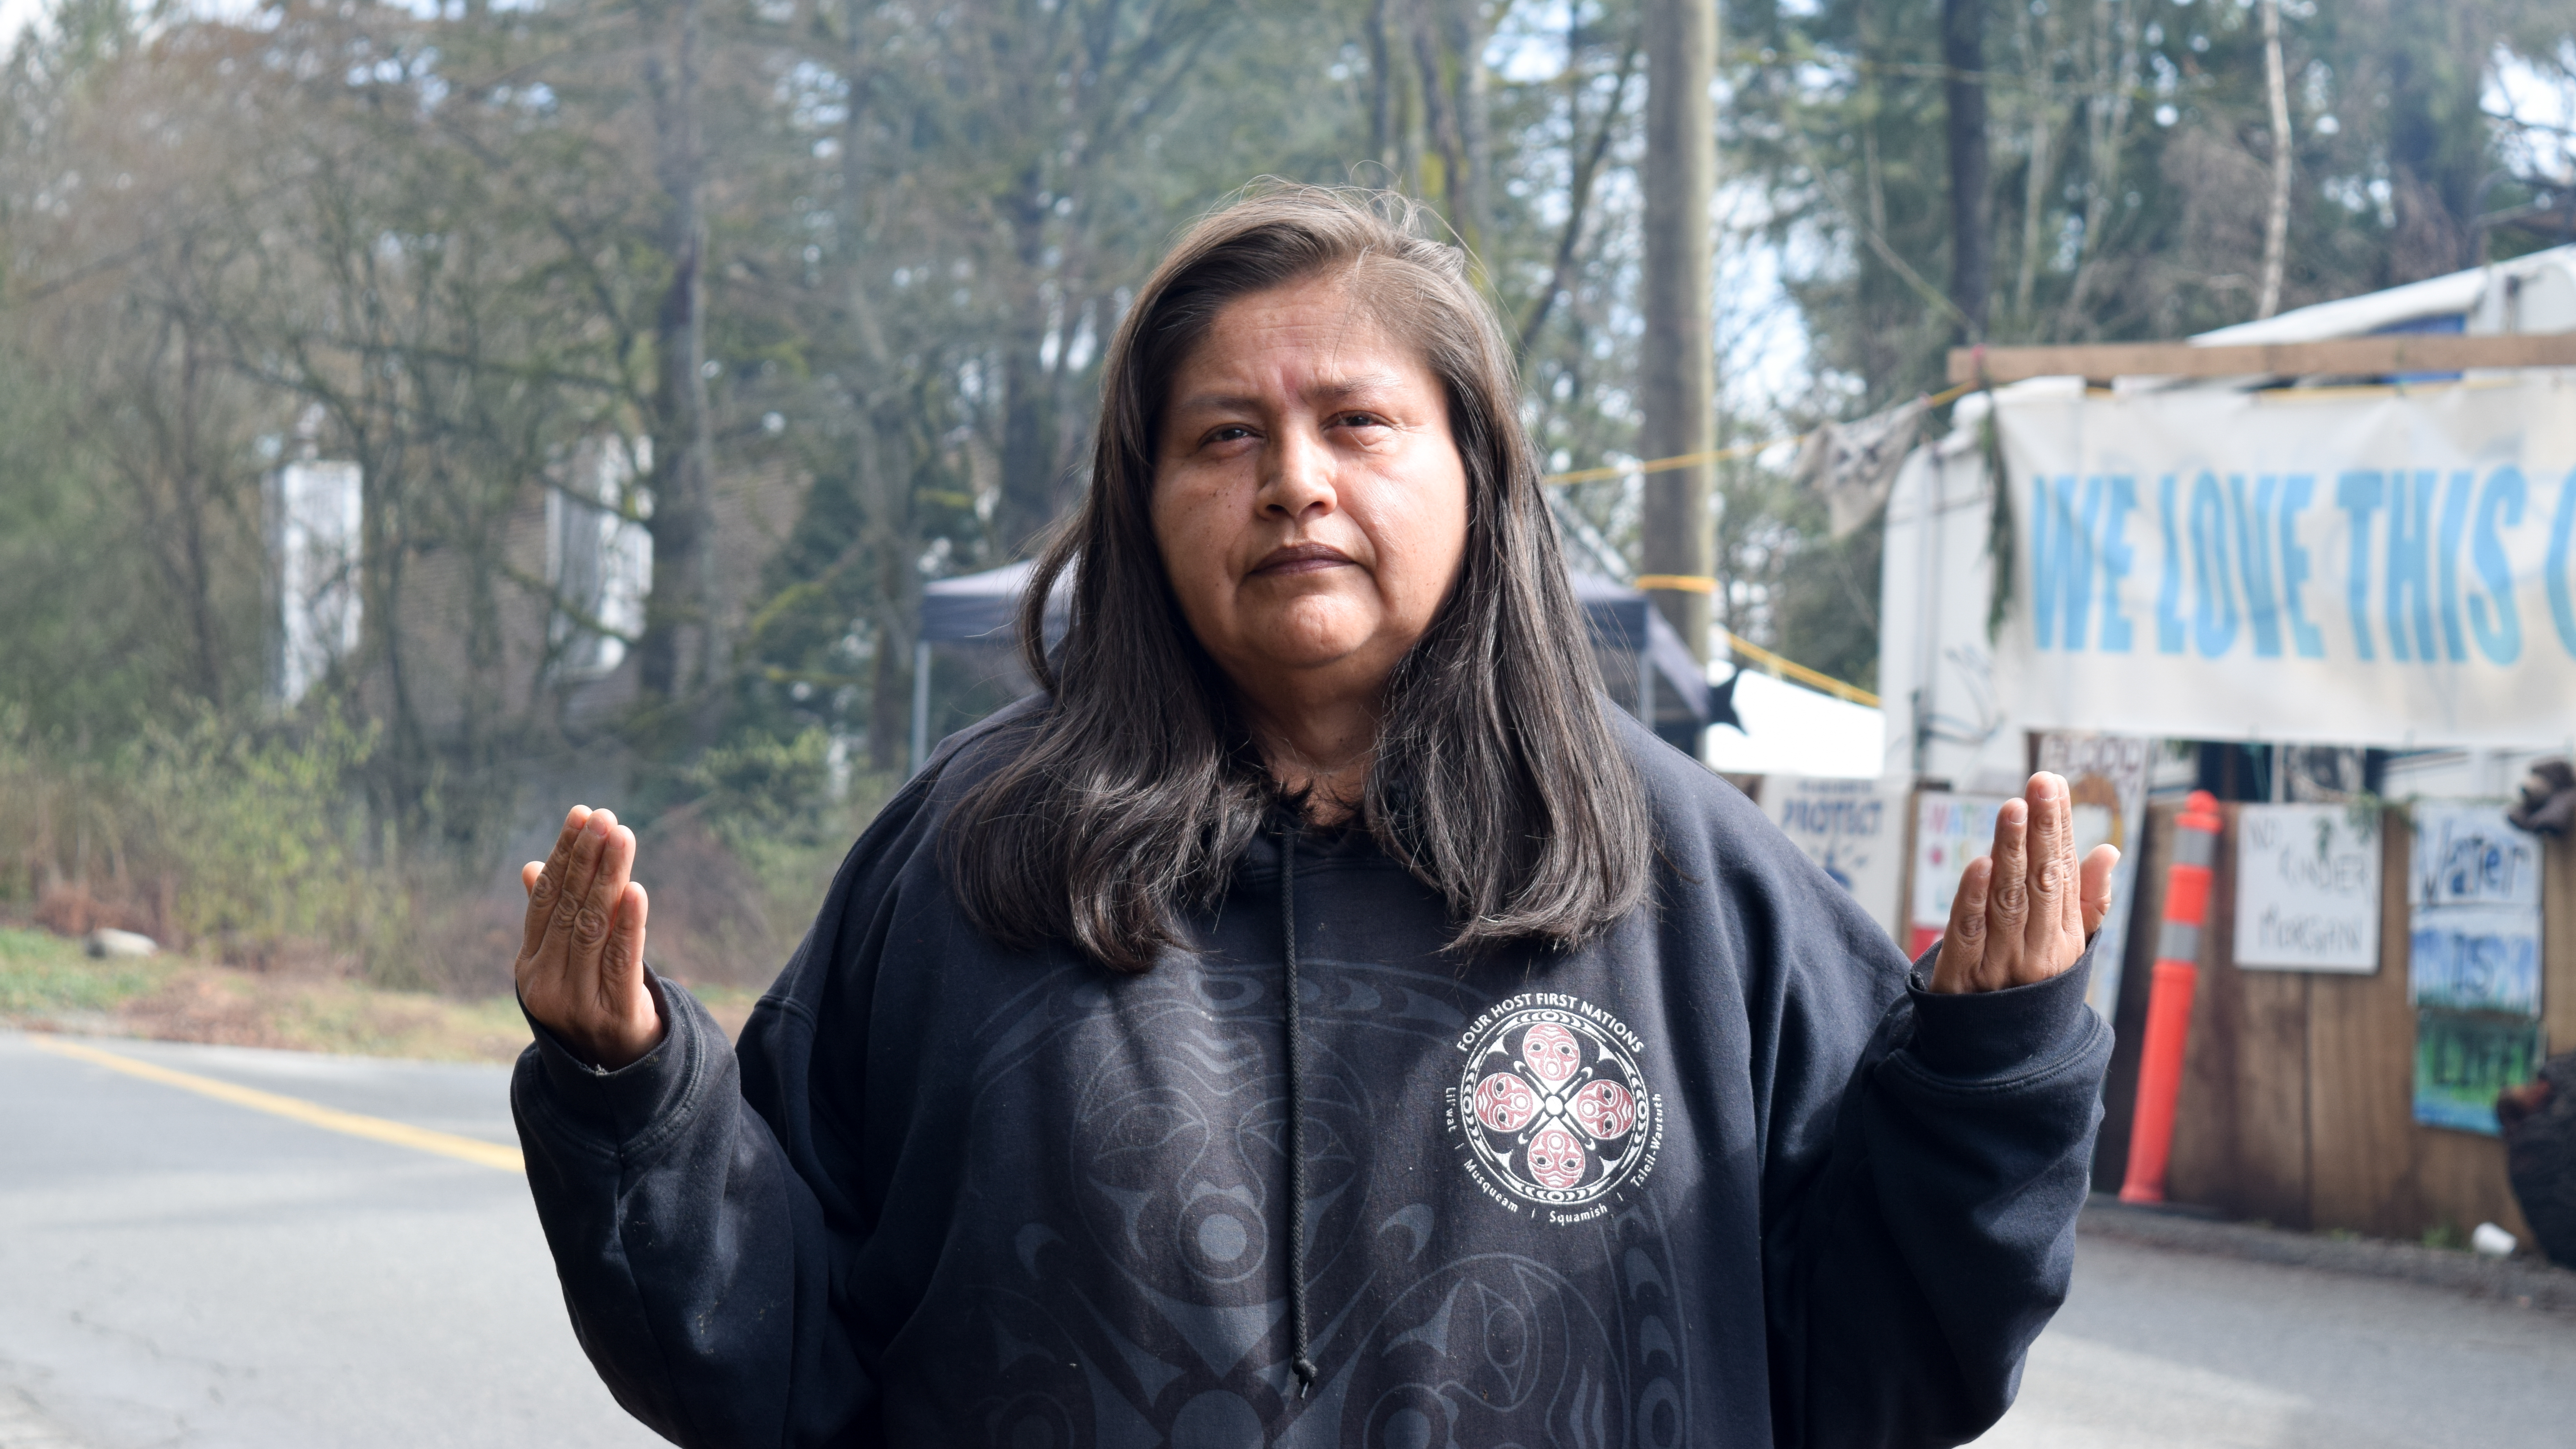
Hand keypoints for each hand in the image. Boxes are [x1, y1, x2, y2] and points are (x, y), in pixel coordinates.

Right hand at [515, 805, 662, 1068]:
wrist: (619, 1069)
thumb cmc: (592, 1000)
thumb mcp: (565, 961)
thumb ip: (551, 917)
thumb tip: (529, 866)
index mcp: (529, 965)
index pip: (545, 898)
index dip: (563, 854)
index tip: (582, 815)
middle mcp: (546, 983)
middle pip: (569, 908)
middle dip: (588, 858)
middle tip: (606, 817)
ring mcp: (577, 1002)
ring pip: (594, 928)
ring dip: (609, 878)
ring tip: (623, 837)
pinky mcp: (614, 1015)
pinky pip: (622, 962)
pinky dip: (629, 925)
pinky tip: (636, 890)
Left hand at [1930, 772, 2119, 994]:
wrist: (1992, 1056)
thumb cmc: (2030, 985)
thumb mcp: (2066, 948)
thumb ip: (2087, 901)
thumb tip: (2108, 850)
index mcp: (2065, 938)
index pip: (2065, 873)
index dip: (2059, 829)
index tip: (2054, 786)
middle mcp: (2039, 951)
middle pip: (2042, 882)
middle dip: (2043, 831)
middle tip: (2040, 784)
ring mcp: (2002, 965)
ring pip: (2007, 900)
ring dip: (2010, 853)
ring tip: (2012, 809)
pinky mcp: (1962, 977)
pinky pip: (1971, 934)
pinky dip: (1975, 898)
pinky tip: (1980, 864)